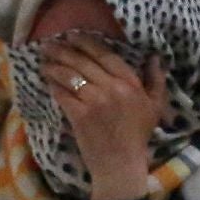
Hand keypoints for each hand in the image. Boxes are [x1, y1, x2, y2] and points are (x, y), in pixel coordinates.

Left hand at [40, 35, 164, 199]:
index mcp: (130, 83)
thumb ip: (156, 80)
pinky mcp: (79, 116)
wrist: (121, 163)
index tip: (72, 36)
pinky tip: (47, 81)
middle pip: (83, 62)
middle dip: (63, 51)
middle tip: (48, 45)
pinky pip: (63, 95)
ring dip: (54, 66)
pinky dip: (53, 87)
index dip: (86, 43)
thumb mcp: (155, 106)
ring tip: (43, 61)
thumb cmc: (138, 135)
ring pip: (70, 76)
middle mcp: (112, 88)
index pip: (105, 55)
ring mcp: (94, 101)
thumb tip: (155, 57)